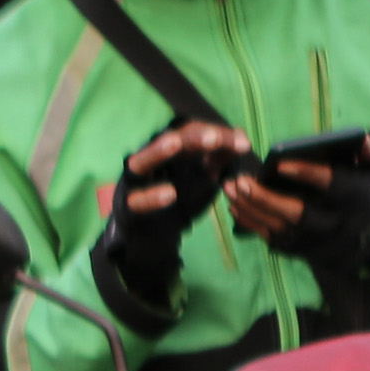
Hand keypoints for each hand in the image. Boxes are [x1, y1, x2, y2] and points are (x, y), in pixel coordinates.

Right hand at [89, 124, 249, 330]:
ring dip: (157, 152)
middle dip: (192, 137)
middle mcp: (149, 160)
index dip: (217, 135)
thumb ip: (219, 161)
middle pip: (169, 141)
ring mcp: (134, 183)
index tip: (242, 144)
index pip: (194, 133)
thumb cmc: (178, 202)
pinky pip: (136, 201)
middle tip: (214, 138)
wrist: (151, 236)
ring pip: (140, 163)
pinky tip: (169, 194)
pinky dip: (151, 197)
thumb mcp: (203, 180)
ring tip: (175, 144)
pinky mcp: (127, 207)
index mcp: (170, 151)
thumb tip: (241, 141)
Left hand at [246, 146, 369, 289]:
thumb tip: (364, 141)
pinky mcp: (302, 250)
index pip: (332, 185)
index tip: (280, 163)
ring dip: (251, 209)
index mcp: (358, 199)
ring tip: (230, 188)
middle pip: (297, 213)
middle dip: (266, 198)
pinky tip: (235, 205)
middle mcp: (336, 224)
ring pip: (279, 228)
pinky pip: (272, 239)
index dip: (307, 174)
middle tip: (241, 180)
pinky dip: (251, 223)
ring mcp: (317, 241)